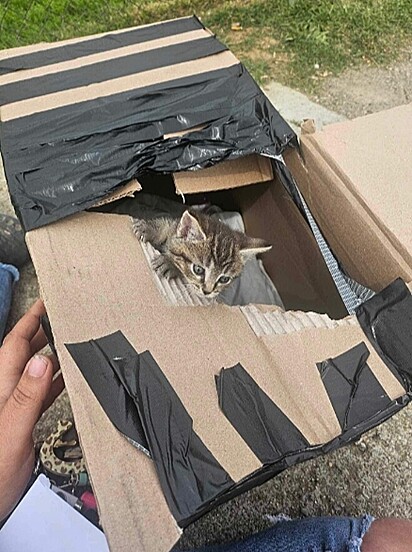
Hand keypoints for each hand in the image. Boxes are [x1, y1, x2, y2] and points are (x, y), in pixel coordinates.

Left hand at [0, 299, 63, 520]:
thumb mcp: (11, 432)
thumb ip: (26, 397)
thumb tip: (41, 361)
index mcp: (2, 390)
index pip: (16, 345)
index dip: (30, 320)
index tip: (47, 302)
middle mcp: (7, 394)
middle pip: (24, 353)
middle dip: (42, 331)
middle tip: (63, 316)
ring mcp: (15, 407)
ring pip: (34, 370)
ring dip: (51, 353)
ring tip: (69, 340)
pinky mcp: (24, 420)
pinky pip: (41, 391)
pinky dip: (54, 379)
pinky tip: (66, 378)